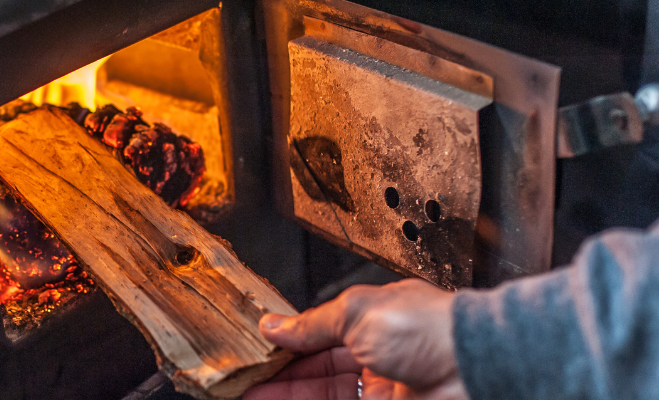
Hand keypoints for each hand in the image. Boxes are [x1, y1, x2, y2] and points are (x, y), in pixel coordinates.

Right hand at [243, 279, 468, 399]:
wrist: (471, 366)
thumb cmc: (428, 328)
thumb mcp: (357, 312)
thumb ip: (312, 323)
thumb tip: (275, 323)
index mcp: (372, 320)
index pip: (320, 334)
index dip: (288, 343)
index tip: (259, 351)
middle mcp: (376, 355)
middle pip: (317, 369)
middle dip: (280, 374)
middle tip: (246, 379)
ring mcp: (381, 390)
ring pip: (324, 394)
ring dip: (286, 393)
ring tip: (251, 394)